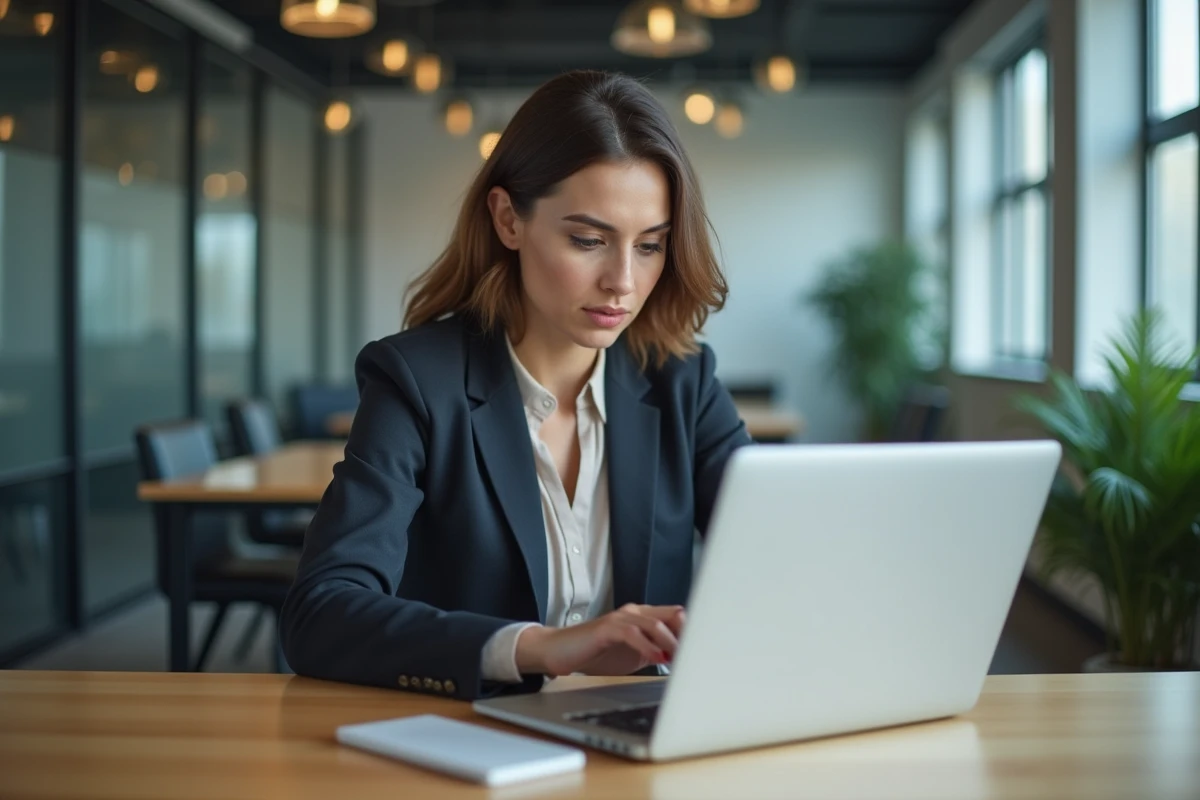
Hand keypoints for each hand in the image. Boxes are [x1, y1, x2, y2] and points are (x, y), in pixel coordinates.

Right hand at [515, 604, 685, 677]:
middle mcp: (634, 613)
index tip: (705, 652)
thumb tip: (681, 663)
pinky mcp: (606, 628)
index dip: (693, 633)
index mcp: (643, 618)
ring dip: (672, 642)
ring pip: (656, 623)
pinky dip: (648, 646)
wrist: (559, 651)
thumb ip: (655, 653)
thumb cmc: (595, 654)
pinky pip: (632, 633)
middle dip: (689, 636)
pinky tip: (656, 659)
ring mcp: (620, 618)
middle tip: (700, 655)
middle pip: (672, 616)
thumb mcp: (632, 655)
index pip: (676, 617)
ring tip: (682, 659)